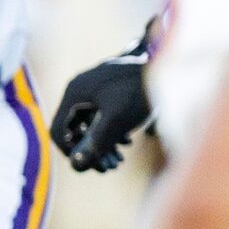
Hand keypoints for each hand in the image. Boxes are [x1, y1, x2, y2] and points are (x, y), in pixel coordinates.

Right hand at [50, 35, 154, 171]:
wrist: (170, 60)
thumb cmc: (141, 90)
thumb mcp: (117, 121)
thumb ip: (95, 144)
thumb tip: (77, 167)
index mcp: (75, 93)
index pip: (58, 131)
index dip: (71, 152)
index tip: (89, 166)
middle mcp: (80, 88)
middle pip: (74, 129)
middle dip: (90, 150)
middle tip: (109, 168)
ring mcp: (95, 87)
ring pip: (89, 123)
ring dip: (101, 143)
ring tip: (119, 160)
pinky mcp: (110, 87)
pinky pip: (101, 114)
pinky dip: (110, 131)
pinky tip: (127, 141)